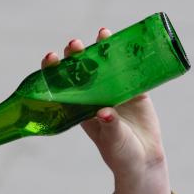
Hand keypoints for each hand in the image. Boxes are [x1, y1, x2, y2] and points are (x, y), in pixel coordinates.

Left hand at [41, 28, 171, 193]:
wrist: (143, 160)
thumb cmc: (120, 153)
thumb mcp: (113, 141)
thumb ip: (109, 126)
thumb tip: (105, 111)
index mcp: (80, 109)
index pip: (63, 86)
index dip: (54, 71)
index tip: (51, 59)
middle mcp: (94, 96)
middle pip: (82, 71)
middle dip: (76, 55)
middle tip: (74, 45)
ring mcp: (114, 91)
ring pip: (105, 65)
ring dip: (102, 48)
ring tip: (101, 34)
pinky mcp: (135, 90)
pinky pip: (131, 69)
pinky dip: (127, 54)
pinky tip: (125, 40)